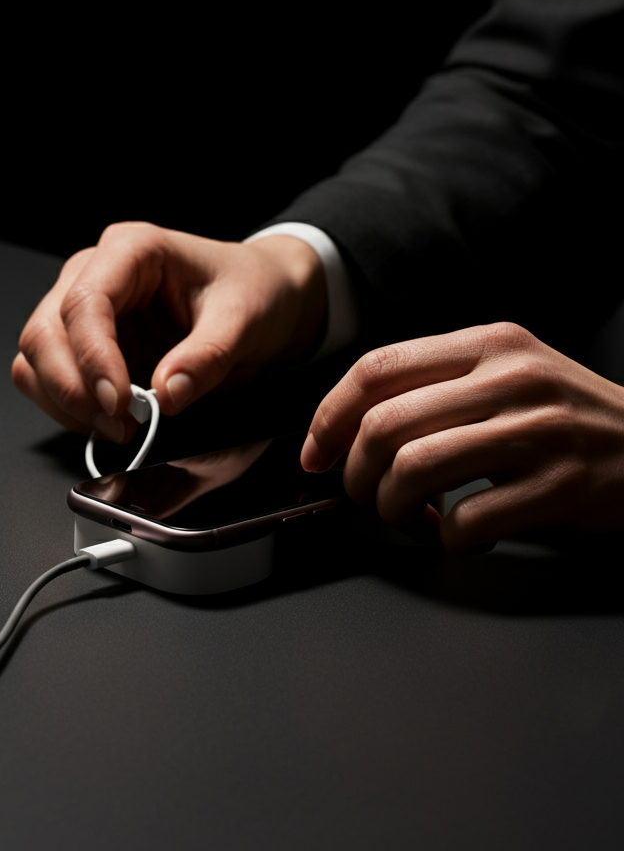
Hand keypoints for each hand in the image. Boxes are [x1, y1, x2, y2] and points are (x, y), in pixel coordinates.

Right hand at [12, 223, 325, 440]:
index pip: (85, 302)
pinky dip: (65, 407)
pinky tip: (107, 420)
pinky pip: (46, 377)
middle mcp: (93, 273)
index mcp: (131, 250)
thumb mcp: (244, 320)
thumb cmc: (250, 291)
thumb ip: (207, 357)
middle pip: (45, 331)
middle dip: (72, 387)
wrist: (259, 296)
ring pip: (35, 356)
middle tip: (119, 425)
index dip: (93, 357)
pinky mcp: (82, 344)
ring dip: (63, 401)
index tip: (118, 403)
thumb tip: (167, 394)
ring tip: (118, 427)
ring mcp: (81, 309)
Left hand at [301, 322, 623, 551]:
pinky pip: (466, 521)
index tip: (316, 454)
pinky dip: (448, 539)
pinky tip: (463, 533)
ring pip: (413, 470)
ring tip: (415, 516)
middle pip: (384, 424)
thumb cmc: (567, 420)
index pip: (377, 368)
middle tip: (367, 496)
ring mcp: (539, 432)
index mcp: (489, 344)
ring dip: (395, 508)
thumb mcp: (508, 376)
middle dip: (356, 474)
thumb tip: (346, 428)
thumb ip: (437, 386)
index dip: (329, 416)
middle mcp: (512, 379)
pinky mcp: (562, 487)